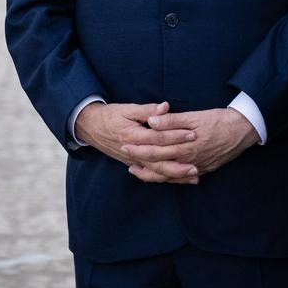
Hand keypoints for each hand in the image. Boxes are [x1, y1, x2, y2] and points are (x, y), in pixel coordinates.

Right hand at [74, 100, 199, 184]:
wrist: (91, 127)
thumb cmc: (111, 115)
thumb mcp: (127, 109)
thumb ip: (147, 110)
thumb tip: (165, 107)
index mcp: (132, 135)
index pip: (158, 137)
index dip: (176, 136)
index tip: (192, 134)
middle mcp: (133, 151)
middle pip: (158, 160)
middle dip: (178, 163)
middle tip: (196, 164)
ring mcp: (132, 160)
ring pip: (155, 172)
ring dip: (174, 175)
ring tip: (193, 176)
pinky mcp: (133, 164)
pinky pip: (150, 175)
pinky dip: (165, 178)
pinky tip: (179, 180)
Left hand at [121, 107, 259, 181]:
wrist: (243, 130)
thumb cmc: (219, 120)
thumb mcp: (195, 116)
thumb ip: (172, 121)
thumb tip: (151, 121)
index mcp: (185, 146)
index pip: (156, 149)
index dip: (139, 148)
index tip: (124, 144)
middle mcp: (188, 160)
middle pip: (159, 163)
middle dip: (140, 161)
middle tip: (124, 156)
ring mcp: (196, 167)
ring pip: (169, 175)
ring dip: (151, 173)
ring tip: (136, 171)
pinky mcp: (203, 169)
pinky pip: (181, 177)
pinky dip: (169, 178)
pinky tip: (162, 176)